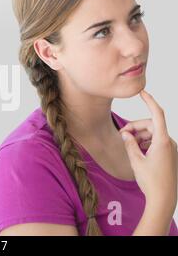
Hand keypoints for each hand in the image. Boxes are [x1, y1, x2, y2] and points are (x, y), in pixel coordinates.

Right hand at [119, 90, 176, 209]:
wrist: (164, 199)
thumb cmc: (151, 181)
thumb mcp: (135, 161)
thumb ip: (129, 144)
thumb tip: (126, 134)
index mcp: (162, 141)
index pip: (157, 114)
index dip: (149, 101)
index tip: (141, 92)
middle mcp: (169, 143)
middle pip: (151, 125)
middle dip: (135, 127)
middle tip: (121, 135)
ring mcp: (170, 149)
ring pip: (153, 134)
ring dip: (139, 135)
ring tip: (127, 144)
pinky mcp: (169, 155)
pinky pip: (156, 142)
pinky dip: (145, 142)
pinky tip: (136, 150)